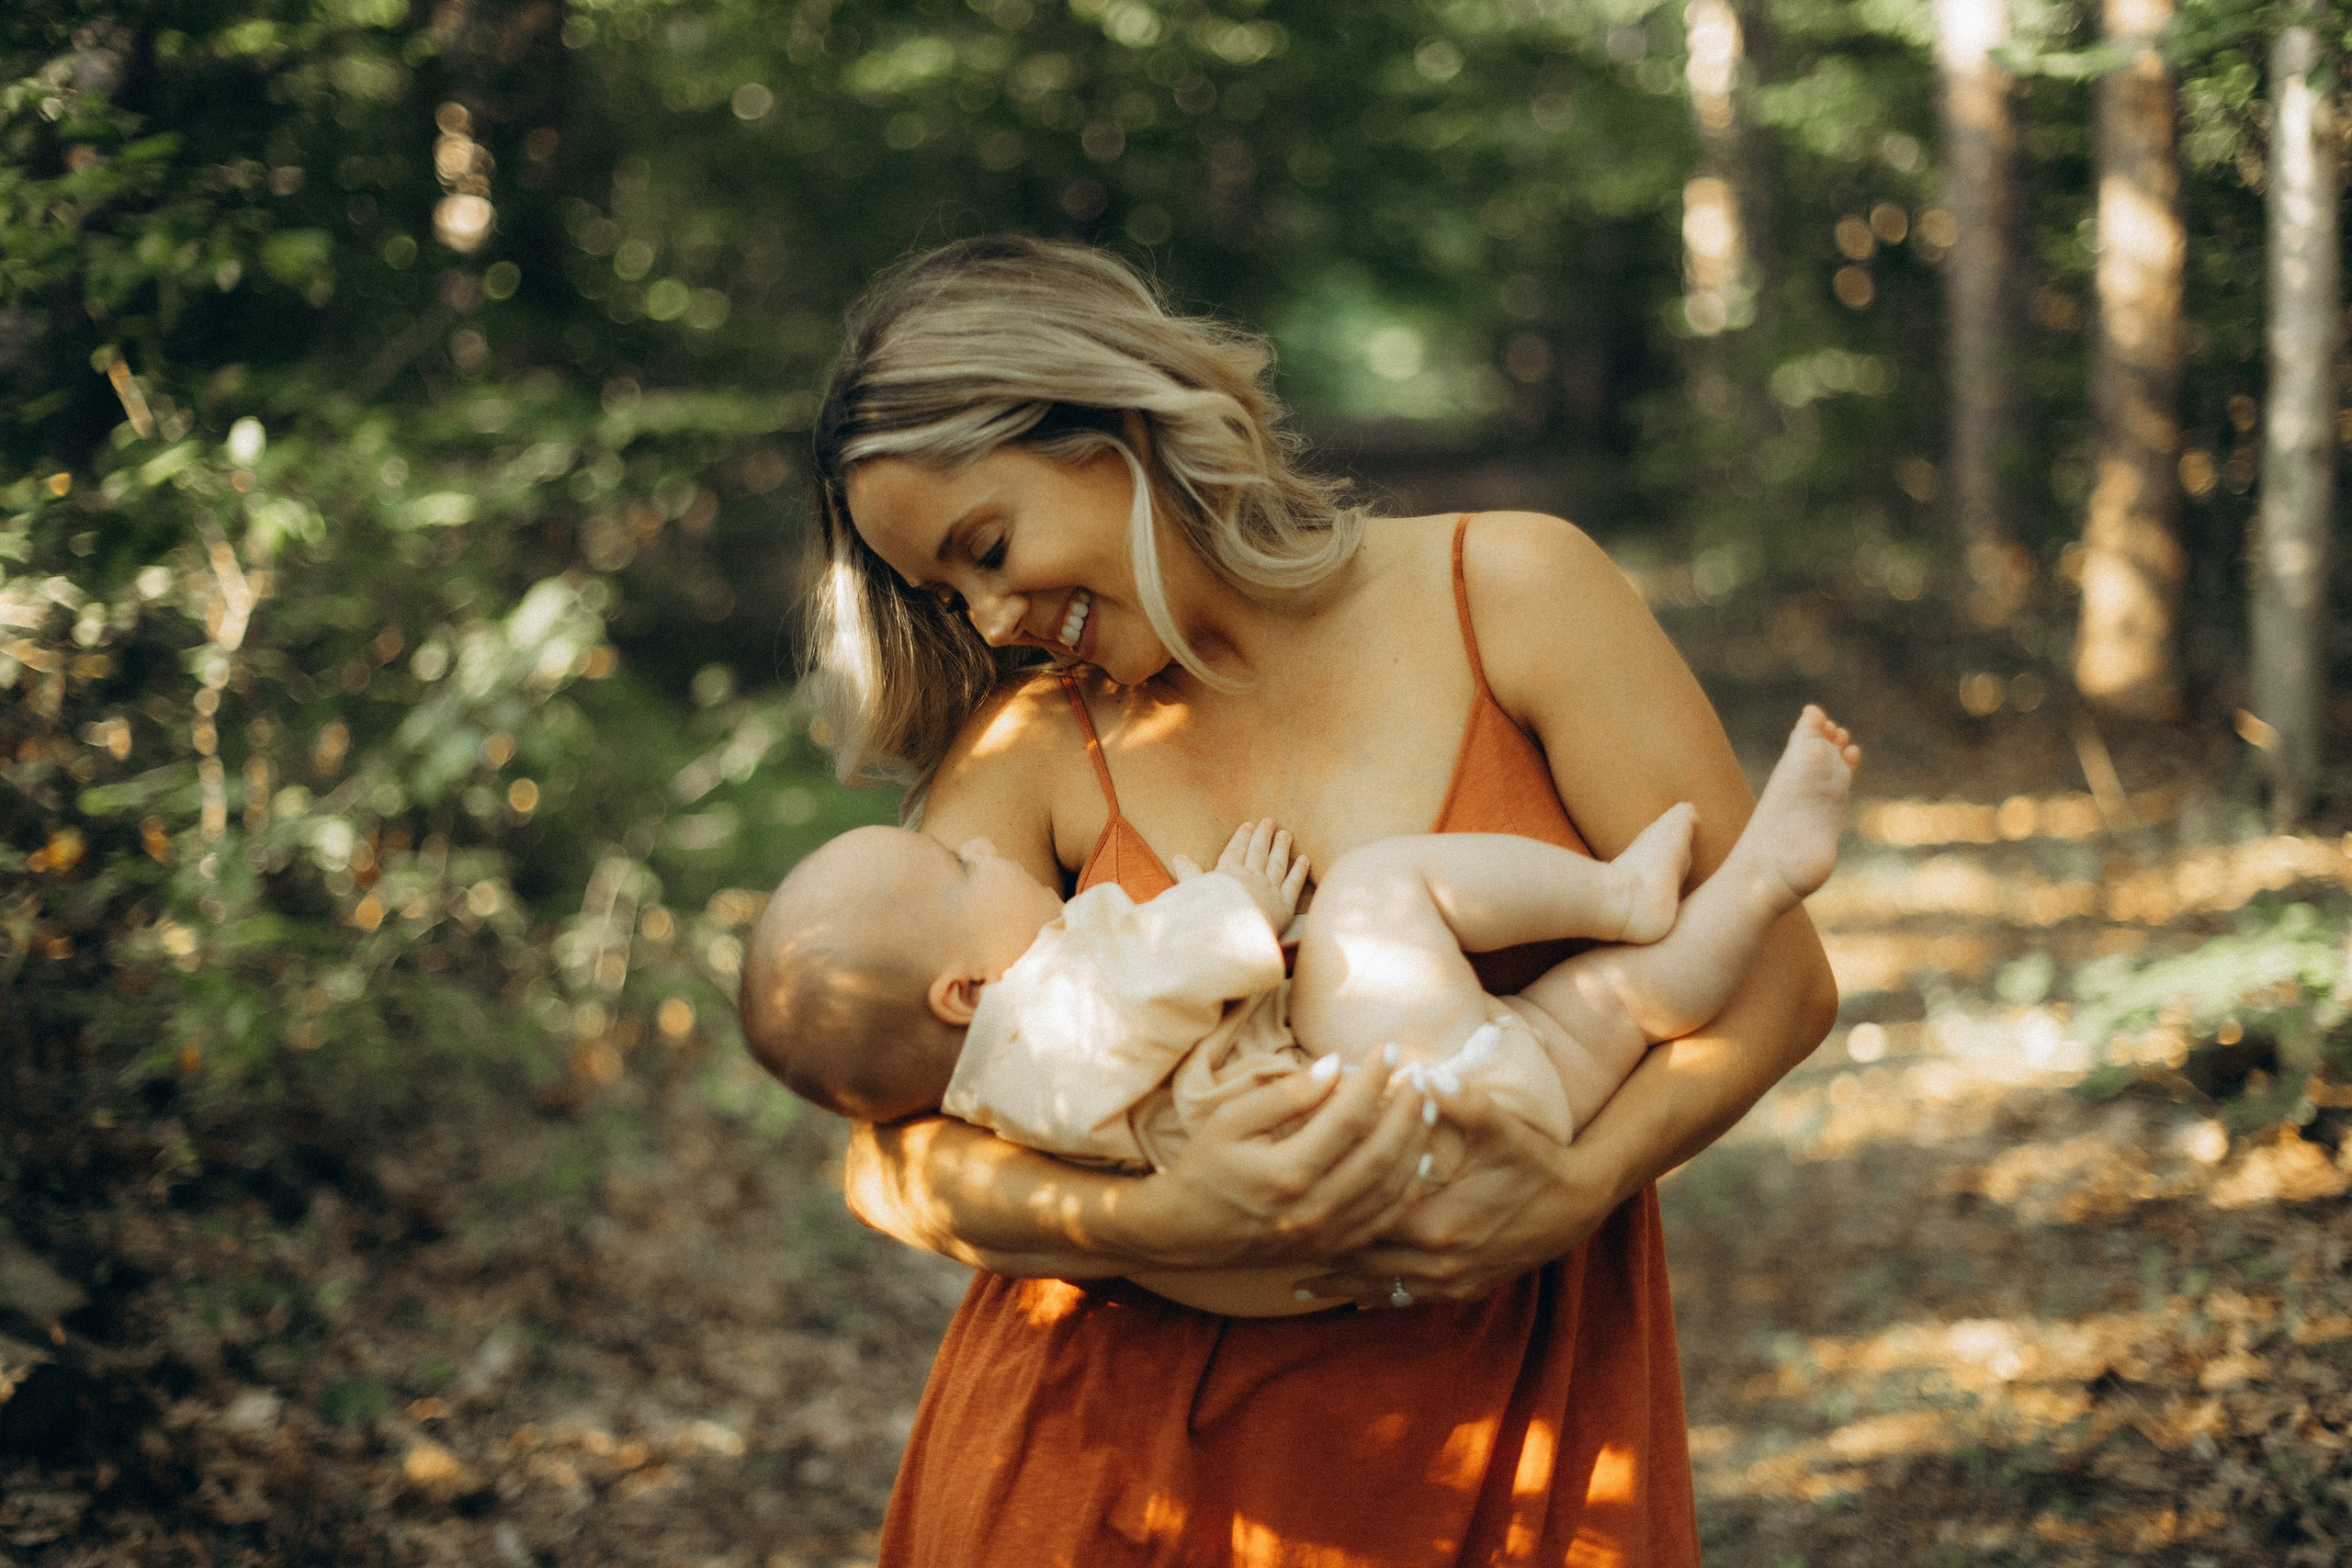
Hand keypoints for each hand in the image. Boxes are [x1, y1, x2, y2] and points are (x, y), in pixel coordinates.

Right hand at [1117, 1054, 1434, 1269]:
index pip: (1347, 1118)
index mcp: (1284, 1174)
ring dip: (1416, 1143)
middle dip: (1406, 1108)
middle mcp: (1312, 1210)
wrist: (1186, 1232)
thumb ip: (1285, 1095)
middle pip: (1380, 1153)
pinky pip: (1385, 1219)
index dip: (1374, 1080)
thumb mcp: (1230, 1120)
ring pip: (1391, 1188)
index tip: (1388, 1050)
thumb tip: (1337, 1066)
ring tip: (1425, 1105)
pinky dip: (1409, 1188)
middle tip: (1419, 1073)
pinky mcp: (1332, 1248)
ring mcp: (1326, 1235)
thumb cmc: (1205, 1167)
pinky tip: (1421, 1157)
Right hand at [1169, 818, 1307, 931]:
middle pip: (1258, 851)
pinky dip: (1299, 871)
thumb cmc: (1207, 916)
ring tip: (1285, 834)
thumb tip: (1178, 857)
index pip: (1235, 850)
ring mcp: (1269, 890)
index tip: (1248, 825)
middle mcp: (1251, 876)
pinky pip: (1294, 884)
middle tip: (1270, 821)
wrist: (1229, 936)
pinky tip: (1304, 859)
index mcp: (1228, 873)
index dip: (1242, 837)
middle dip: (1264, 835)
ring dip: (1281, 847)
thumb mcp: (1192, 892)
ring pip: (1277, 863)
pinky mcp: (1284, 906)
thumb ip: (1189, 874)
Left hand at [1294, 1080, 1614, 1307]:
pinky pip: (1412, 1299)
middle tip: (1276, 1253)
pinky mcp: (1467, 1287)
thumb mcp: (1502, 1128)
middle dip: (1323, 1259)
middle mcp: (1442, 1260)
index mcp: (1440, 1222)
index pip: (1368, 1223)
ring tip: (1299, 1285)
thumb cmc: (1537, 1160)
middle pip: (1367, 1263)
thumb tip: (1426, 1076)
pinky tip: (1355, 1300)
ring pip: (1385, 1288)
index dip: (1329, 1220)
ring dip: (1344, 1286)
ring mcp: (1455, 1279)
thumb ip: (1462, 1102)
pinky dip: (1380, 1298)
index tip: (1290, 1215)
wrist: (1579, 1203)